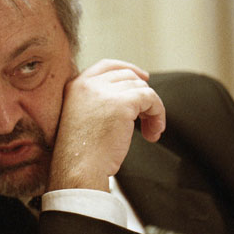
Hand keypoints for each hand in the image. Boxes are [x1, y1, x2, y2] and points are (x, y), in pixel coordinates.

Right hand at [48, 59, 165, 191]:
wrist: (78, 168)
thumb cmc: (81, 153)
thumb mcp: (82, 117)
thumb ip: (98, 100)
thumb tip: (134, 89)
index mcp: (75, 86)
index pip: (106, 65)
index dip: (128, 69)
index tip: (144, 79)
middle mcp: (88, 84)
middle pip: (128, 76)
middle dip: (142, 95)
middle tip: (145, 120)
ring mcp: (105, 92)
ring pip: (142, 88)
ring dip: (152, 109)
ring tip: (150, 132)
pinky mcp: (122, 102)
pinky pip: (151, 98)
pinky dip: (158, 114)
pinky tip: (153, 133)